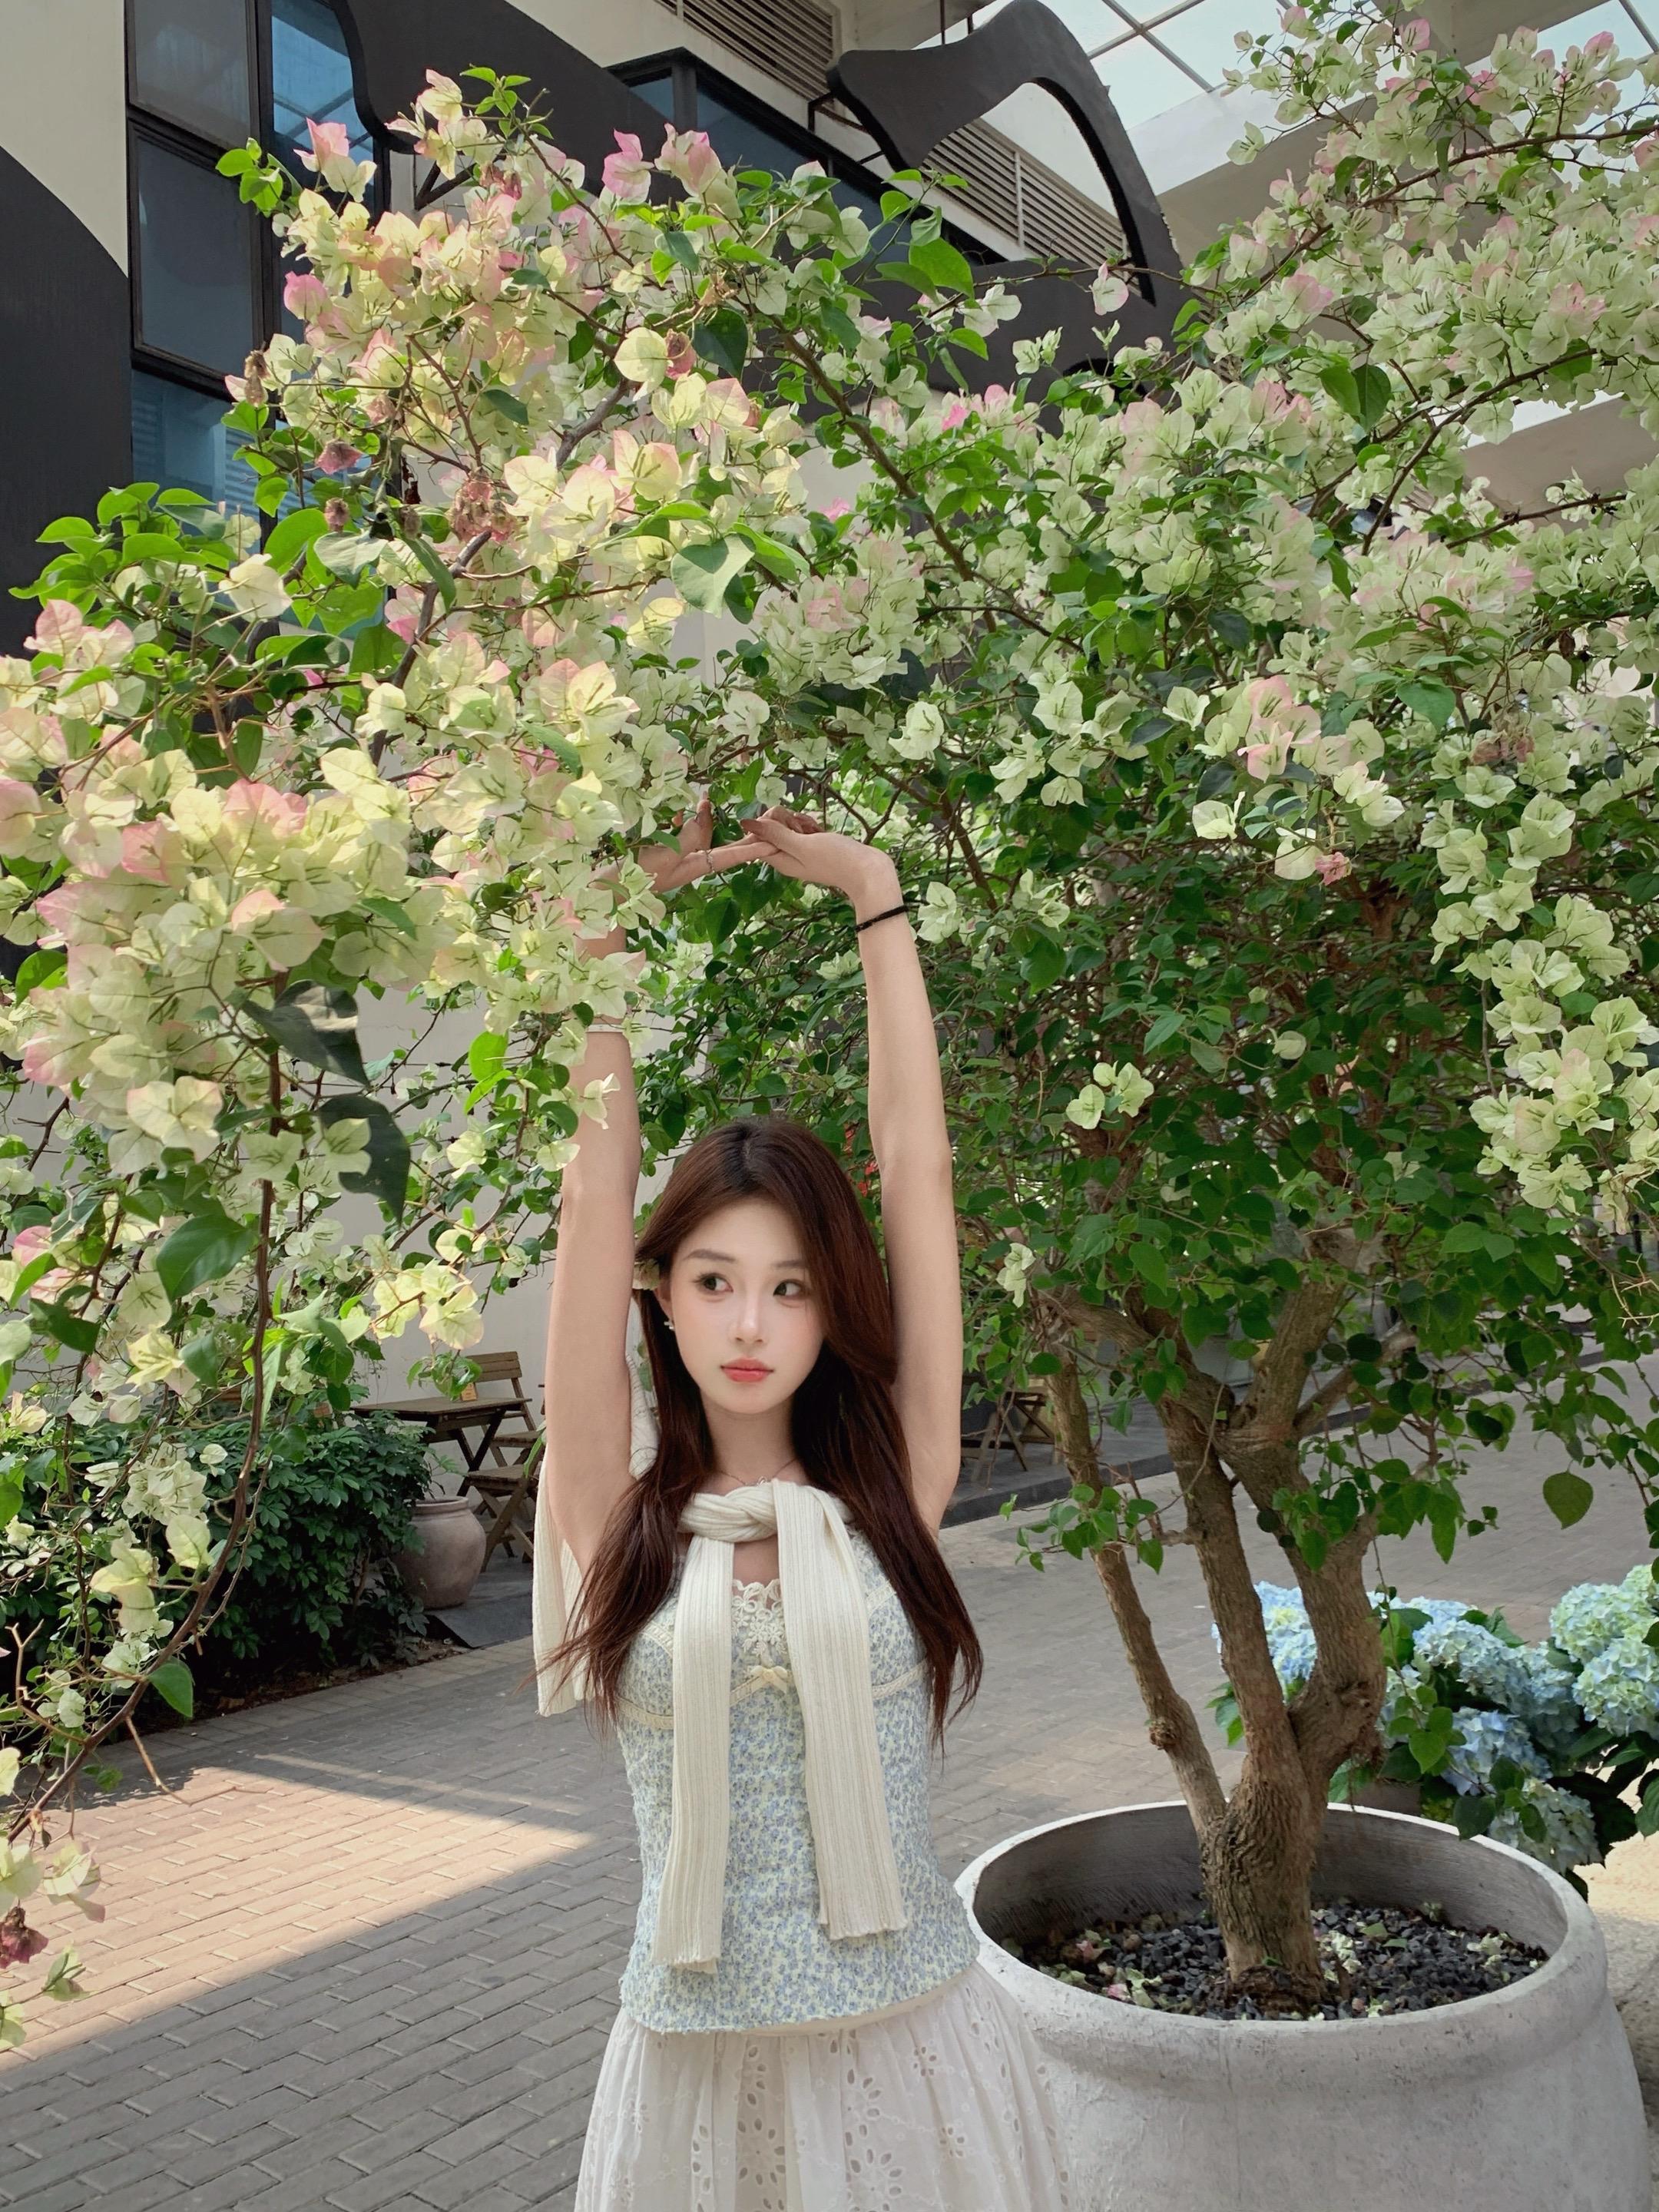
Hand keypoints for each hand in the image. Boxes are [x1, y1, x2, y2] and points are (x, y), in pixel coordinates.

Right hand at [638, 795, 769, 895]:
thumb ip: (687, 836)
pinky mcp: (666, 850)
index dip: (754, 849)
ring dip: (704, 817)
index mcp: (698, 866)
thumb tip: (703, 817)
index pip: (732, 855)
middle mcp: (693, 860)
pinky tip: (677, 811)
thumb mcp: (667, 855)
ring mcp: (679, 855)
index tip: (775, 843)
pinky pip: (681, 832)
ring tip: (705, 799)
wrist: (613, 887)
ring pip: (700, 833)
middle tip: (761, 820)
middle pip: (722, 844)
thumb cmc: (640, 875)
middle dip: (740, 832)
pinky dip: (682, 820)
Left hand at [740, 807, 898, 912]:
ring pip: (789, 827)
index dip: (768, 823)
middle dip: (786, 820)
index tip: (786, 824)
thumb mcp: (802, 845)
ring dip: (800, 821)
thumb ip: (775, 834)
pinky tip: (819, 828)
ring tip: (814, 829)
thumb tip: (746, 823)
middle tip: (803, 827)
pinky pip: (802, 830)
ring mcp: (801, 852)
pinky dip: (809, 825)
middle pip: (772, 829)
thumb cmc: (836, 859)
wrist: (868, 871)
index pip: (757, 836)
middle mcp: (787, 857)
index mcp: (780, 860)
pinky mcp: (813, 847)